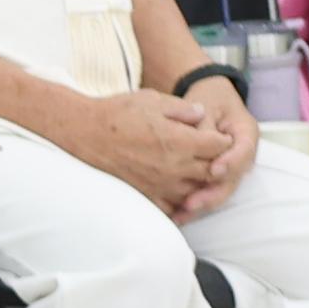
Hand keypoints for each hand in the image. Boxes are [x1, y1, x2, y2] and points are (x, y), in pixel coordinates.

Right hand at [58, 83, 217, 202]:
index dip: (223, 140)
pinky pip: (174, 207)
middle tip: (212, 155)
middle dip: (217, 162)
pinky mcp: (148, 196)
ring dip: (201, 183)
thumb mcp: (153, 100)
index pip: (219, 146)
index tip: (218, 136)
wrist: (86, 134)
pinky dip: (181, 200)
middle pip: (213, 172)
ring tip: (197, 172)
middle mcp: (175, 167)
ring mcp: (162, 186)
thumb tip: (202, 114)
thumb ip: (183, 109)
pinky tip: (177, 189)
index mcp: (180, 141)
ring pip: (197, 192)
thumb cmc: (119, 113)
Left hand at [170, 79, 260, 217]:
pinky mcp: (217, 178)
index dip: (230, 163)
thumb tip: (197, 146)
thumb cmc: (208, 100)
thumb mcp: (205, 105)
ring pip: (221, 190)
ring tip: (181, 215)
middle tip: (191, 204)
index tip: (214, 171)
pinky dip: (194, 204)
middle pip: (233, 179)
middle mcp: (242, 155)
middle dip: (212, 194)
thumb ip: (203, 126)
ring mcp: (231, 168)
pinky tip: (177, 215)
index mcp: (246, 133)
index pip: (244, 151)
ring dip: (202, 204)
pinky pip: (209, 192)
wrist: (208, 100)